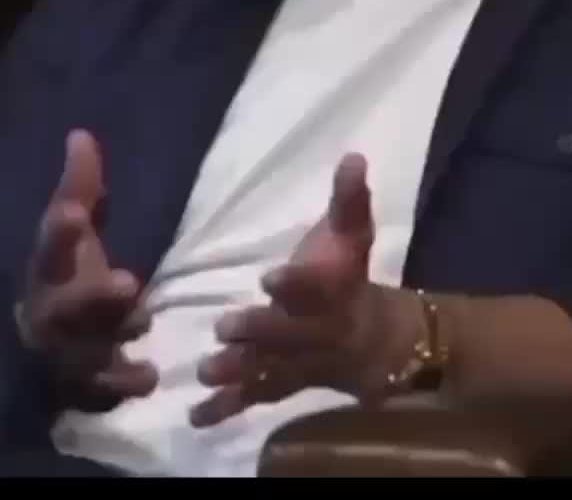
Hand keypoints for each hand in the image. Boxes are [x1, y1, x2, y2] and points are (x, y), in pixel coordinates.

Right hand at [16, 129, 157, 408]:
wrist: (41, 350)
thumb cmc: (67, 280)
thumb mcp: (75, 233)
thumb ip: (82, 189)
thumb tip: (81, 134)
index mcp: (51, 269)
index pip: (50, 245)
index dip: (60, 230)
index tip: (75, 212)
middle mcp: (51, 312)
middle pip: (66, 306)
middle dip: (94, 295)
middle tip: (129, 282)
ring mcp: (64, 355)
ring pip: (83, 351)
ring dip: (112, 338)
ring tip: (142, 322)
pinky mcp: (80, 389)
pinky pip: (99, 393)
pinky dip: (121, 385)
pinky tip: (147, 376)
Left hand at [191, 153, 411, 426]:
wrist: (377, 341)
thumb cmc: (351, 277)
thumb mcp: (353, 236)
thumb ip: (348, 199)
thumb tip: (353, 155)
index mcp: (334, 291)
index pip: (317, 287)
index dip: (296, 285)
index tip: (270, 277)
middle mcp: (317, 332)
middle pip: (290, 334)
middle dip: (259, 331)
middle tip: (224, 327)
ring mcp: (298, 363)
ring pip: (271, 370)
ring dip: (239, 371)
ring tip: (206, 370)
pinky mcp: (280, 384)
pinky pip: (255, 399)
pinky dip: (226, 409)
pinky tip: (194, 416)